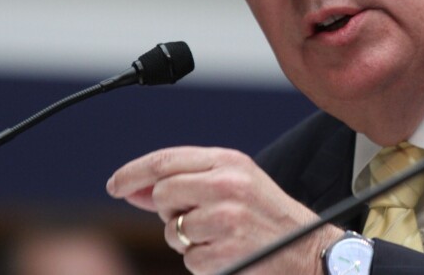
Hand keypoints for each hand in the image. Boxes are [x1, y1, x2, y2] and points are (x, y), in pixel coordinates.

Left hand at [106, 146, 342, 274]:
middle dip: (168, 210)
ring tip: (219, 236)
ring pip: (172, 230)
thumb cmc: (266, 214)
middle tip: (195, 216)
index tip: (115, 185)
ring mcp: (226, 218)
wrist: (308, 248)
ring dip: (186, 239)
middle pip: (163, 193)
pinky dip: (202, 261)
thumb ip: (186, 180)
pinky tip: (227, 253)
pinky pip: (188, 259)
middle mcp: (227, 184)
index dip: (133, 172)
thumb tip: (131, 189)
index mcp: (229, 161)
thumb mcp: (234, 182)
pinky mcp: (224, 251)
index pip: (166, 160)